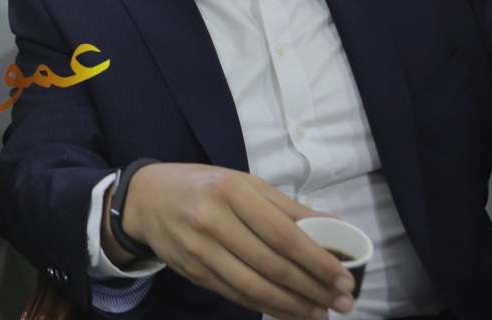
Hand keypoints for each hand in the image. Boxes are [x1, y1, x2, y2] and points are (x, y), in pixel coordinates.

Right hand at [106, 163, 354, 319]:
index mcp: (231, 191)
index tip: (345, 278)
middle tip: (343, 303)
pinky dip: (267, 308)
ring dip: (293, 305)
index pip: (282, 234)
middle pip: (271, 264)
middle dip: (313, 289)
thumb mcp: (243, 183)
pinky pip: (236, 295)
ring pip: (254, 287)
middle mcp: (213, 220)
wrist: (146, 199)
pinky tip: (290, 312)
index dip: (317, 261)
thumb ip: (287, 207)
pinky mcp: (193, 272)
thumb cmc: (203, 186)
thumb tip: (336, 226)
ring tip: (321, 313)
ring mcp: (199, 249)